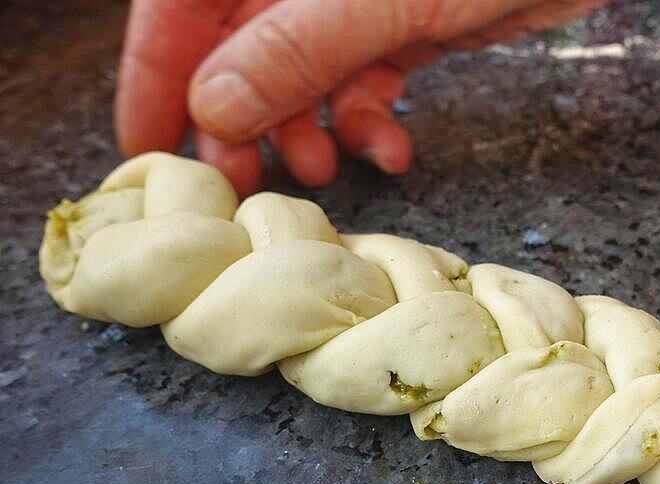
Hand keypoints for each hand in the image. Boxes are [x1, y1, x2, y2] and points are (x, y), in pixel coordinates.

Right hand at [115, 0, 604, 194]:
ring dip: (306, 129)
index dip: (156, 77)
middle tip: (246, 181)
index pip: (180, 6)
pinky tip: (391, 151)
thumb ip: (295, 46)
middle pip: (236, 48)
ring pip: (300, 76)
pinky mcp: (404, 24)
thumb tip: (211, 107)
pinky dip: (369, 124)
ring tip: (325, 166)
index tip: (147, 150)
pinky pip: (363, 83)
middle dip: (240, 119)